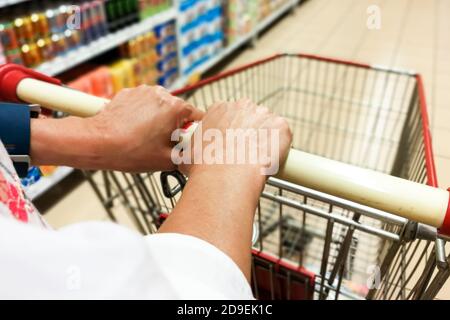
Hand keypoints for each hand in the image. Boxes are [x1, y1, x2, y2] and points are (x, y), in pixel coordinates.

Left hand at [31, 85, 203, 171]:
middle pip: (178, 111)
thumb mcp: (166, 161)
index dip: (194, 131)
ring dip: (158, 119)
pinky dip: (142, 115)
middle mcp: (162, 94)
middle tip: (163, 143)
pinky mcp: (129, 93)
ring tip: (146, 137)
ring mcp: (144, 91)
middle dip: (174, 126)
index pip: (197, 117)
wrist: (97, 142)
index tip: (188, 141)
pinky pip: (144, 104)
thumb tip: (194, 155)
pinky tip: (134, 129)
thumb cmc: (130, 151)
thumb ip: (187, 156)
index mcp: (175, 108)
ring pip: (160, 107)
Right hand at [180, 99, 291, 180]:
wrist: (226, 176)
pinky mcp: (280, 127)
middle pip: (250, 116)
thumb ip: (192, 149)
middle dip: (249, 132)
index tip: (232, 143)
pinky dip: (280, 146)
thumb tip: (187, 159)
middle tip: (245, 152)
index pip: (229, 113)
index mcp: (219, 109)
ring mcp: (263, 114)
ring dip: (265, 138)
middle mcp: (242, 106)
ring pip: (267, 125)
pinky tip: (271, 159)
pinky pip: (283, 135)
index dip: (231, 129)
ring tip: (258, 159)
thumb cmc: (205, 166)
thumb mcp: (188, 153)